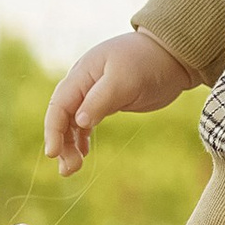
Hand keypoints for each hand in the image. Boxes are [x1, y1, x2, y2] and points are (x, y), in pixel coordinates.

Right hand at [44, 28, 190, 172]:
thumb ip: (100, 100)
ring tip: (73, 169)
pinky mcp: (106, 102)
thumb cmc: (147, 62)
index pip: (59, 105)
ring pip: (73, 122)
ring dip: (70, 145)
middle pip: (62, 116)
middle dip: (61, 143)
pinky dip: (82, 138)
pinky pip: (86, 122)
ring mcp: (93, 93)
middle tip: (69, 170)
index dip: (53, 130)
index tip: (52, 154)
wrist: (171, 55)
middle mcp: (83, 83)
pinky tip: (83, 153)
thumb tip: (79, 122)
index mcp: (82, 74)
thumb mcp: (124, 80)